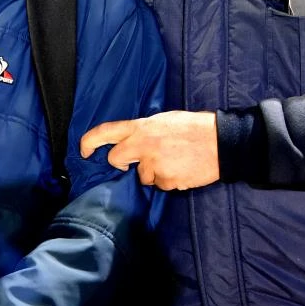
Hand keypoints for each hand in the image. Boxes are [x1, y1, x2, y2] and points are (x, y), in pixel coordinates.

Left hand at [80, 111, 219, 190]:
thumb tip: (133, 142)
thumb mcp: (165, 120)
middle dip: (121, 163)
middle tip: (136, 161)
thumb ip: (146, 131)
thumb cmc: (195, 128)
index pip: (107, 131)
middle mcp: (144, 145)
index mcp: (143, 127)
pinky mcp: (166, 180)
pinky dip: (169, 180)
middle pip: (116, 159)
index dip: (90, 141)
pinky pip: (160, 184)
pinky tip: (182, 169)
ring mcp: (154, 164)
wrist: (221, 142)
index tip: (83, 150)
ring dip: (154, 172)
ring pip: (142, 176)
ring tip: (174, 160)